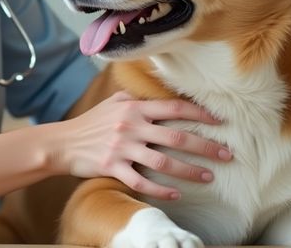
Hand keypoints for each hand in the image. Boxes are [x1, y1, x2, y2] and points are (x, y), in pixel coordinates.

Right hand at [48, 91, 232, 199]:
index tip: (220, 122)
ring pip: (164, 162)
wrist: (63, 143)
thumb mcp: (113, 103)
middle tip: (227, 154)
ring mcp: (123, 148)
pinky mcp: (113, 168)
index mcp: (134, 108)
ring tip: (209, 177)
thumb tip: (161, 96)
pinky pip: (142, 182)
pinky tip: (177, 194)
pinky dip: (161, 190)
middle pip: (176, 136)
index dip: (199, 114)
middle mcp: (131, 126)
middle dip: (205, 146)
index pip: (174, 108)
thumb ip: (137, 100)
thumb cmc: (91, 123)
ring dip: (190, 171)